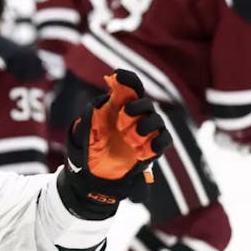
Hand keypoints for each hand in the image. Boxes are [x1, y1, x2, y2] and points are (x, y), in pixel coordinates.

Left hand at [57, 69, 171, 218]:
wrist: (92, 173)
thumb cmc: (89, 146)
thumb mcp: (86, 127)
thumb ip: (95, 110)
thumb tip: (106, 90)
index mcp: (120, 106)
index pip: (130, 86)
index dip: (128, 79)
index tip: (118, 76)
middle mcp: (135, 116)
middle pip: (146, 104)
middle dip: (136, 109)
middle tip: (121, 122)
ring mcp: (145, 132)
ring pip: (157, 122)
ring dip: (146, 127)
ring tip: (130, 139)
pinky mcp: (151, 149)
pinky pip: (163, 141)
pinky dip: (156, 144)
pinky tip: (141, 152)